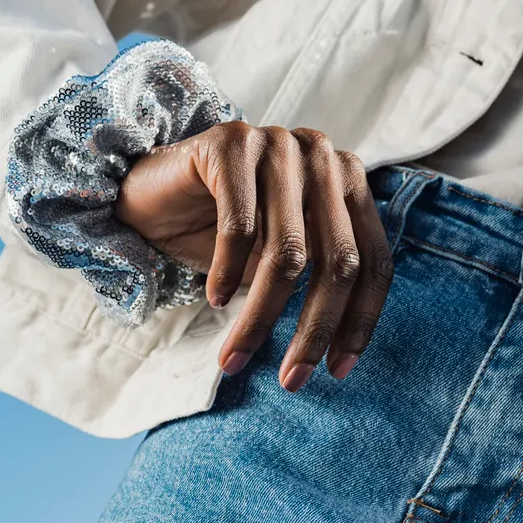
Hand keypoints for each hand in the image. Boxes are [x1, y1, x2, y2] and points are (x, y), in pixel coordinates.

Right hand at [115, 123, 392, 388]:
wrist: (148, 194)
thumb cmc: (221, 233)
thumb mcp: (282, 260)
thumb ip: (321, 282)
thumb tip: (344, 347)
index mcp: (348, 182)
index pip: (373, 260)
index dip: (360, 320)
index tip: (338, 370)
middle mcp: (322, 156)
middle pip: (338, 261)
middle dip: (315, 330)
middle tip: (291, 380)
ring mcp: (278, 143)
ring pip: (288, 253)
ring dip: (261, 317)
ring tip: (236, 357)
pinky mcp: (231, 142)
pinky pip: (240, 228)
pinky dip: (226, 274)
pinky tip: (213, 300)